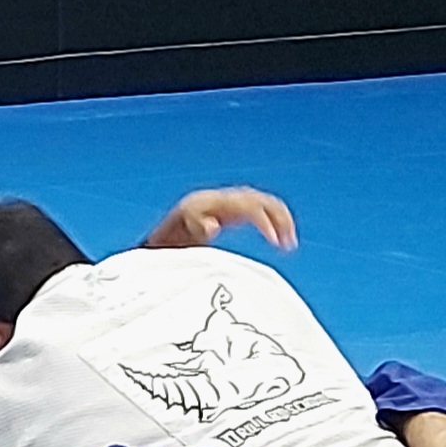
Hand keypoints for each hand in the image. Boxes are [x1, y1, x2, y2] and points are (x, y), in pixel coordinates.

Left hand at [145, 186, 297, 253]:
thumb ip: (193, 232)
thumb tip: (211, 226)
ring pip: (259, 202)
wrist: (156, 243)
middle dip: (277, 218)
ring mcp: (222, 205)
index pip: (244, 205)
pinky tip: (280, 237)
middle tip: (288, 243)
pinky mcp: (227, 213)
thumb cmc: (165, 246)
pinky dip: (272, 220)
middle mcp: (216, 200)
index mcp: (205, 204)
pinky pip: (256, 210)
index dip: (263, 220)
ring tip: (289, 242)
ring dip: (278, 219)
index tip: (275, 240)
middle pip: (257, 199)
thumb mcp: (174, 242)